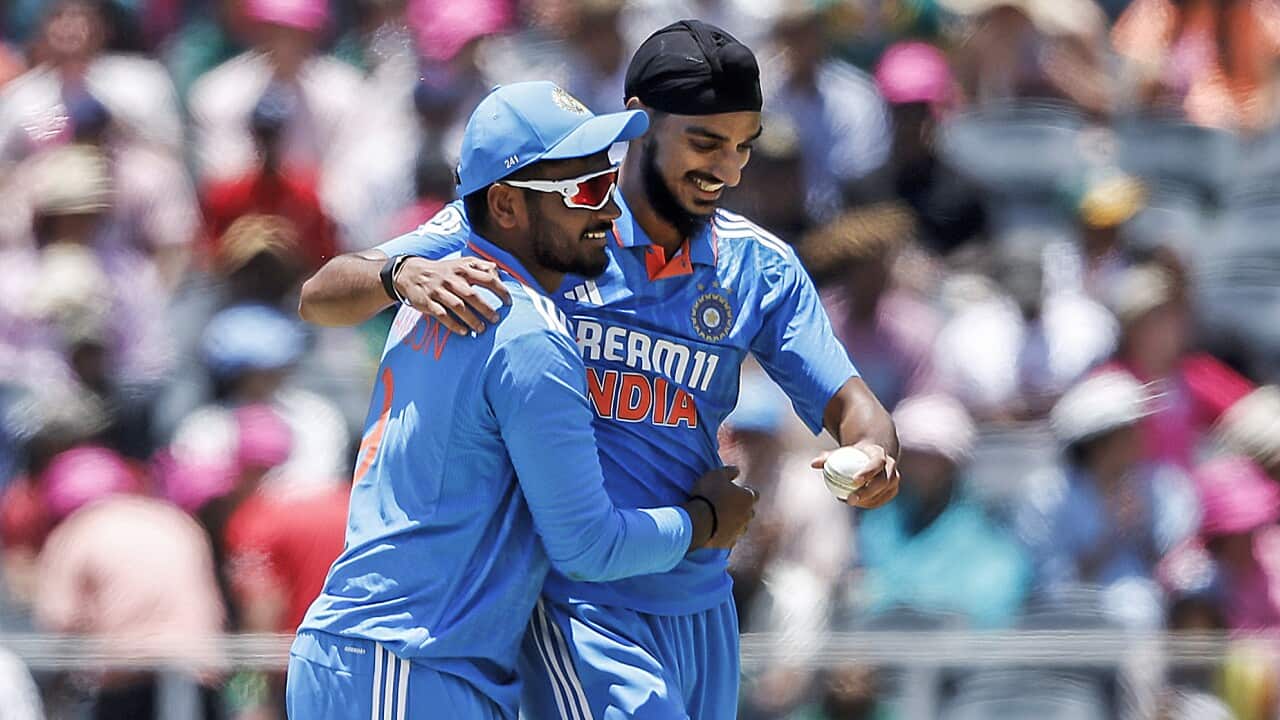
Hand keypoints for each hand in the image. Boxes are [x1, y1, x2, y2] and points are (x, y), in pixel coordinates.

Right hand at [394, 257, 511, 334]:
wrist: (411, 273)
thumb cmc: (443, 270)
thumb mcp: (461, 262)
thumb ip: (480, 265)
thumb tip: (499, 270)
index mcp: (462, 269)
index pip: (486, 278)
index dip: (500, 290)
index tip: (509, 302)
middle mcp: (451, 279)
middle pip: (472, 295)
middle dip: (486, 308)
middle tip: (496, 319)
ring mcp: (438, 291)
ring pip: (458, 306)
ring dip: (471, 319)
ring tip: (482, 329)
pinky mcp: (427, 302)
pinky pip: (442, 315)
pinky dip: (453, 325)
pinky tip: (464, 332)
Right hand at [686, 466, 757, 549]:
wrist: (698, 522)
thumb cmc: (708, 494)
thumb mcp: (716, 475)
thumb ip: (729, 471)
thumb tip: (737, 470)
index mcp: (748, 498)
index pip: (754, 494)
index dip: (745, 492)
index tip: (735, 491)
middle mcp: (747, 516)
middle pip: (750, 512)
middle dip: (742, 508)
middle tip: (728, 504)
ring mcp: (739, 531)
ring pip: (742, 526)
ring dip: (735, 522)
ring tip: (721, 518)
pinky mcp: (729, 543)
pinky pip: (731, 538)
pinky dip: (726, 534)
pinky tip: (716, 530)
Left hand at [810, 443, 898, 508]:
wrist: (873, 454)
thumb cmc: (853, 453)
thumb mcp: (841, 452)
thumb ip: (828, 457)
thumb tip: (813, 464)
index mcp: (880, 454)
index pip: (877, 463)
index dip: (868, 472)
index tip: (854, 480)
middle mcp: (891, 466)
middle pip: (883, 481)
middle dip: (868, 492)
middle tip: (850, 499)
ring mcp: (894, 479)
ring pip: (883, 493)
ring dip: (867, 500)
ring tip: (848, 501)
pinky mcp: (892, 490)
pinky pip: (881, 499)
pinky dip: (869, 502)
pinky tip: (854, 502)